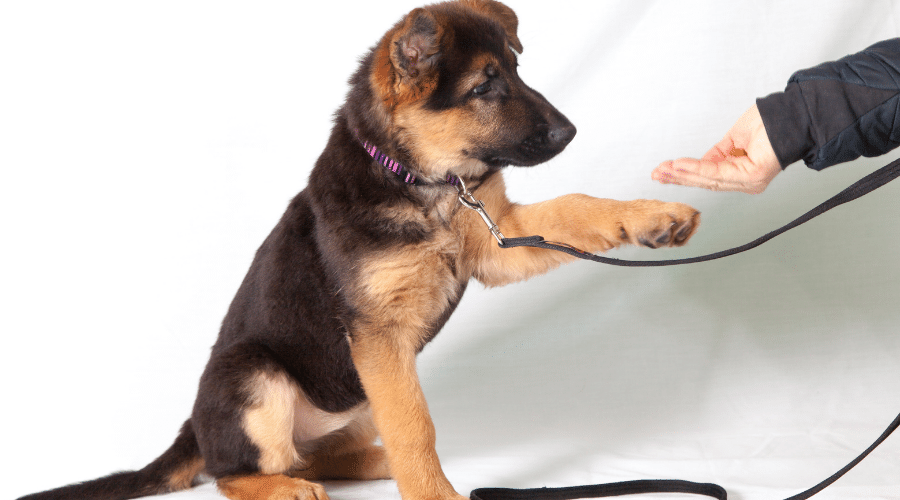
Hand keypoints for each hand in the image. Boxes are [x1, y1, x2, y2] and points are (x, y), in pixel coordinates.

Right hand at [651, 105, 781, 193]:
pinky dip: (696, 168)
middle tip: (656, 173)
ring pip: (708, 179)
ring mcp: (750, 182)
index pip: (708, 177)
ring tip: (663, 170)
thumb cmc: (772, 123)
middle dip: (678, 177)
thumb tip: (700, 162)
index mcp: (742, 174)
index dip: (684, 174)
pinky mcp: (752, 177)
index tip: (663, 170)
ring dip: (682, 174)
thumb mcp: (734, 138)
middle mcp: (745, 182)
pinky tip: (680, 165)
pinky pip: (717, 173)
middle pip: (705, 181)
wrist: (794, 114)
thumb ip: (717, 154)